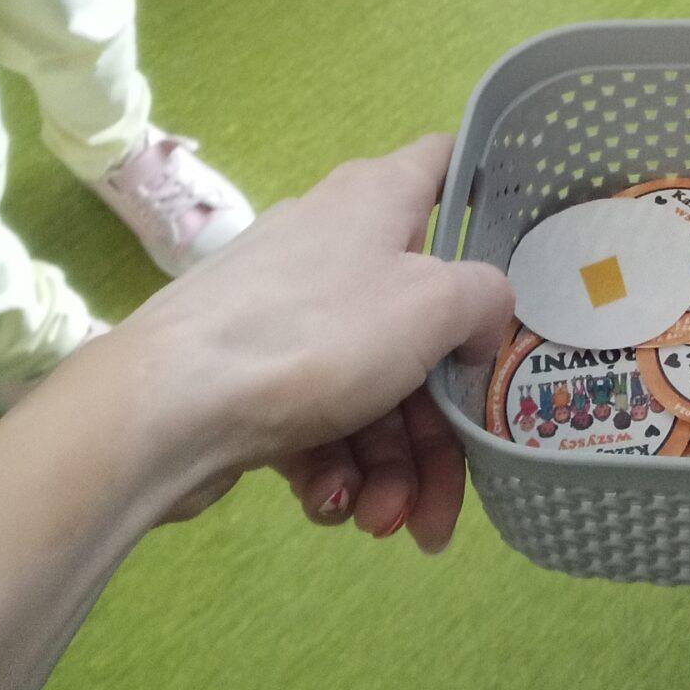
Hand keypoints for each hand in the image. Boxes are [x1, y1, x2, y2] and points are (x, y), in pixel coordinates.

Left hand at [107, 137, 514, 550]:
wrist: (165, 409)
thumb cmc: (316, 334)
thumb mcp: (434, 306)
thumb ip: (486, 301)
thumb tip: (480, 322)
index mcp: (378, 199)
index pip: (445, 164)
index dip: (488, 190)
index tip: (524, 245)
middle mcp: (332, 243)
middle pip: (419, 324)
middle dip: (437, 428)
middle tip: (444, 504)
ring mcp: (285, 310)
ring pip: (369, 387)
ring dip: (389, 467)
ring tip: (381, 525)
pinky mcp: (248, 372)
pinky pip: (315, 416)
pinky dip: (334, 467)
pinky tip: (331, 509)